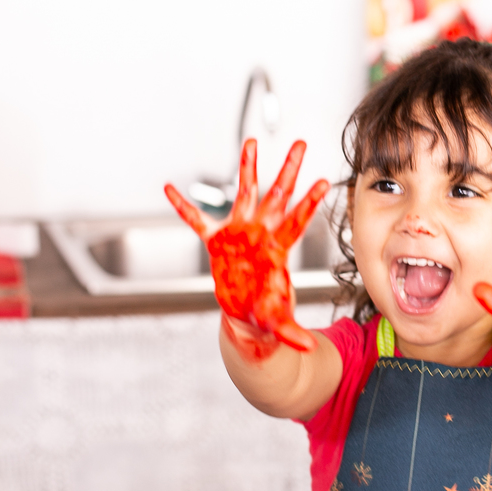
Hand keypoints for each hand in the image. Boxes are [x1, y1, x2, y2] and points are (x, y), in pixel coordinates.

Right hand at [165, 139, 329, 360]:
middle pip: (277, 195)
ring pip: (244, 194)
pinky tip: (169, 189)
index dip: (308, 203)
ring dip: (247, 168)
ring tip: (252, 142)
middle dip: (288, 170)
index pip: (297, 222)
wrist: (247, 315)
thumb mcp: (279, 324)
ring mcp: (239, 234)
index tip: (323, 182)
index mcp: (277, 250)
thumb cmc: (267, 314)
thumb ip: (291, 334)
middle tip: (300, 143)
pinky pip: (196, 221)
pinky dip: (182, 207)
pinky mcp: (216, 242)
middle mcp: (261, 233)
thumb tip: (306, 348)